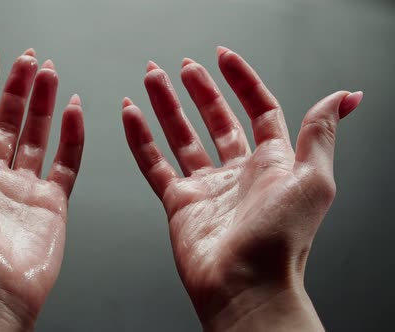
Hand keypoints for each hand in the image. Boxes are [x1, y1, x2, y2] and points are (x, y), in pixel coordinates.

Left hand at [0, 49, 83, 330]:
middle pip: (7, 121)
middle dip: (18, 89)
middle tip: (29, 61)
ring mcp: (23, 187)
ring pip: (36, 135)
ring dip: (44, 104)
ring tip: (50, 75)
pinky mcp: (51, 202)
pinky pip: (66, 162)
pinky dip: (72, 136)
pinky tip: (74, 112)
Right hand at [122, 46, 361, 330]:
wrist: (244, 284)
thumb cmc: (281, 239)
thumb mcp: (313, 178)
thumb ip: (319, 133)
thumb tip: (346, 97)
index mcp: (272, 163)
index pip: (258, 110)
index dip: (242, 81)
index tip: (223, 57)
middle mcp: (238, 172)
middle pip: (216, 119)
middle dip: (199, 89)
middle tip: (181, 66)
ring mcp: (206, 187)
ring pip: (182, 137)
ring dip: (166, 106)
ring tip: (152, 78)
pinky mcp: (179, 202)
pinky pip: (154, 164)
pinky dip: (140, 139)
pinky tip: (131, 115)